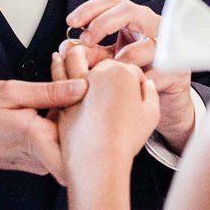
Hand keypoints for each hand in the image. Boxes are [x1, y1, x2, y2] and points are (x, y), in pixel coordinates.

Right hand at [0, 78, 88, 184]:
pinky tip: (58, 103)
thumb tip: (82, 86)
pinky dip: (64, 122)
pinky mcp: (42, 161)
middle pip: (83, 137)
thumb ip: (48, 91)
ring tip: (69, 89)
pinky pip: (61, 141)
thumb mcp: (10, 92)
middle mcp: (45, 157)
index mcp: (38, 138)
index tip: (99, 94)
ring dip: (76, 115)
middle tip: (85, 83)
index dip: (98, 116)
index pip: (84, 140)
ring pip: (73, 139)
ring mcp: (44, 162)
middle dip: (90, 111)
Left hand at [52, 46, 158, 189]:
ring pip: (76, 57)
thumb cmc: (125, 138)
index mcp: (123, 73)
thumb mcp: (151, 114)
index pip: (131, 69)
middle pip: (105, 62)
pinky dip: (58, 66)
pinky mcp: (64, 97)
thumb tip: (147, 85)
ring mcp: (79, 83)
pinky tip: (57, 63)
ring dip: (77, 52)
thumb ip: (150, 94)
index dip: (136, 82)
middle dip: (108, 66)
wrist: (100, 158)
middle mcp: (100, 73)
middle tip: (110, 77)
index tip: (135, 95)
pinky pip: (58, 74)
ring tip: (75, 50)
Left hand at [62, 0, 195, 152]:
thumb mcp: (110, 62)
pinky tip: (130, 88)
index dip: (91, 8)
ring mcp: (169, 48)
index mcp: (135, 20)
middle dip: (104, 23)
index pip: (112, 2)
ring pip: (147, 43)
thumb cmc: (138, 76)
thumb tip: (66, 47)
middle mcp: (153, 27)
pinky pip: (158, 73)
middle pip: (129, 11)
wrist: (166, 104)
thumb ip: (91, 53)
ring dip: (124, 57)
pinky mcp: (178, 71)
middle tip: (86, 40)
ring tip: (112, 69)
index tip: (71, 22)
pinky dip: (141, 80)